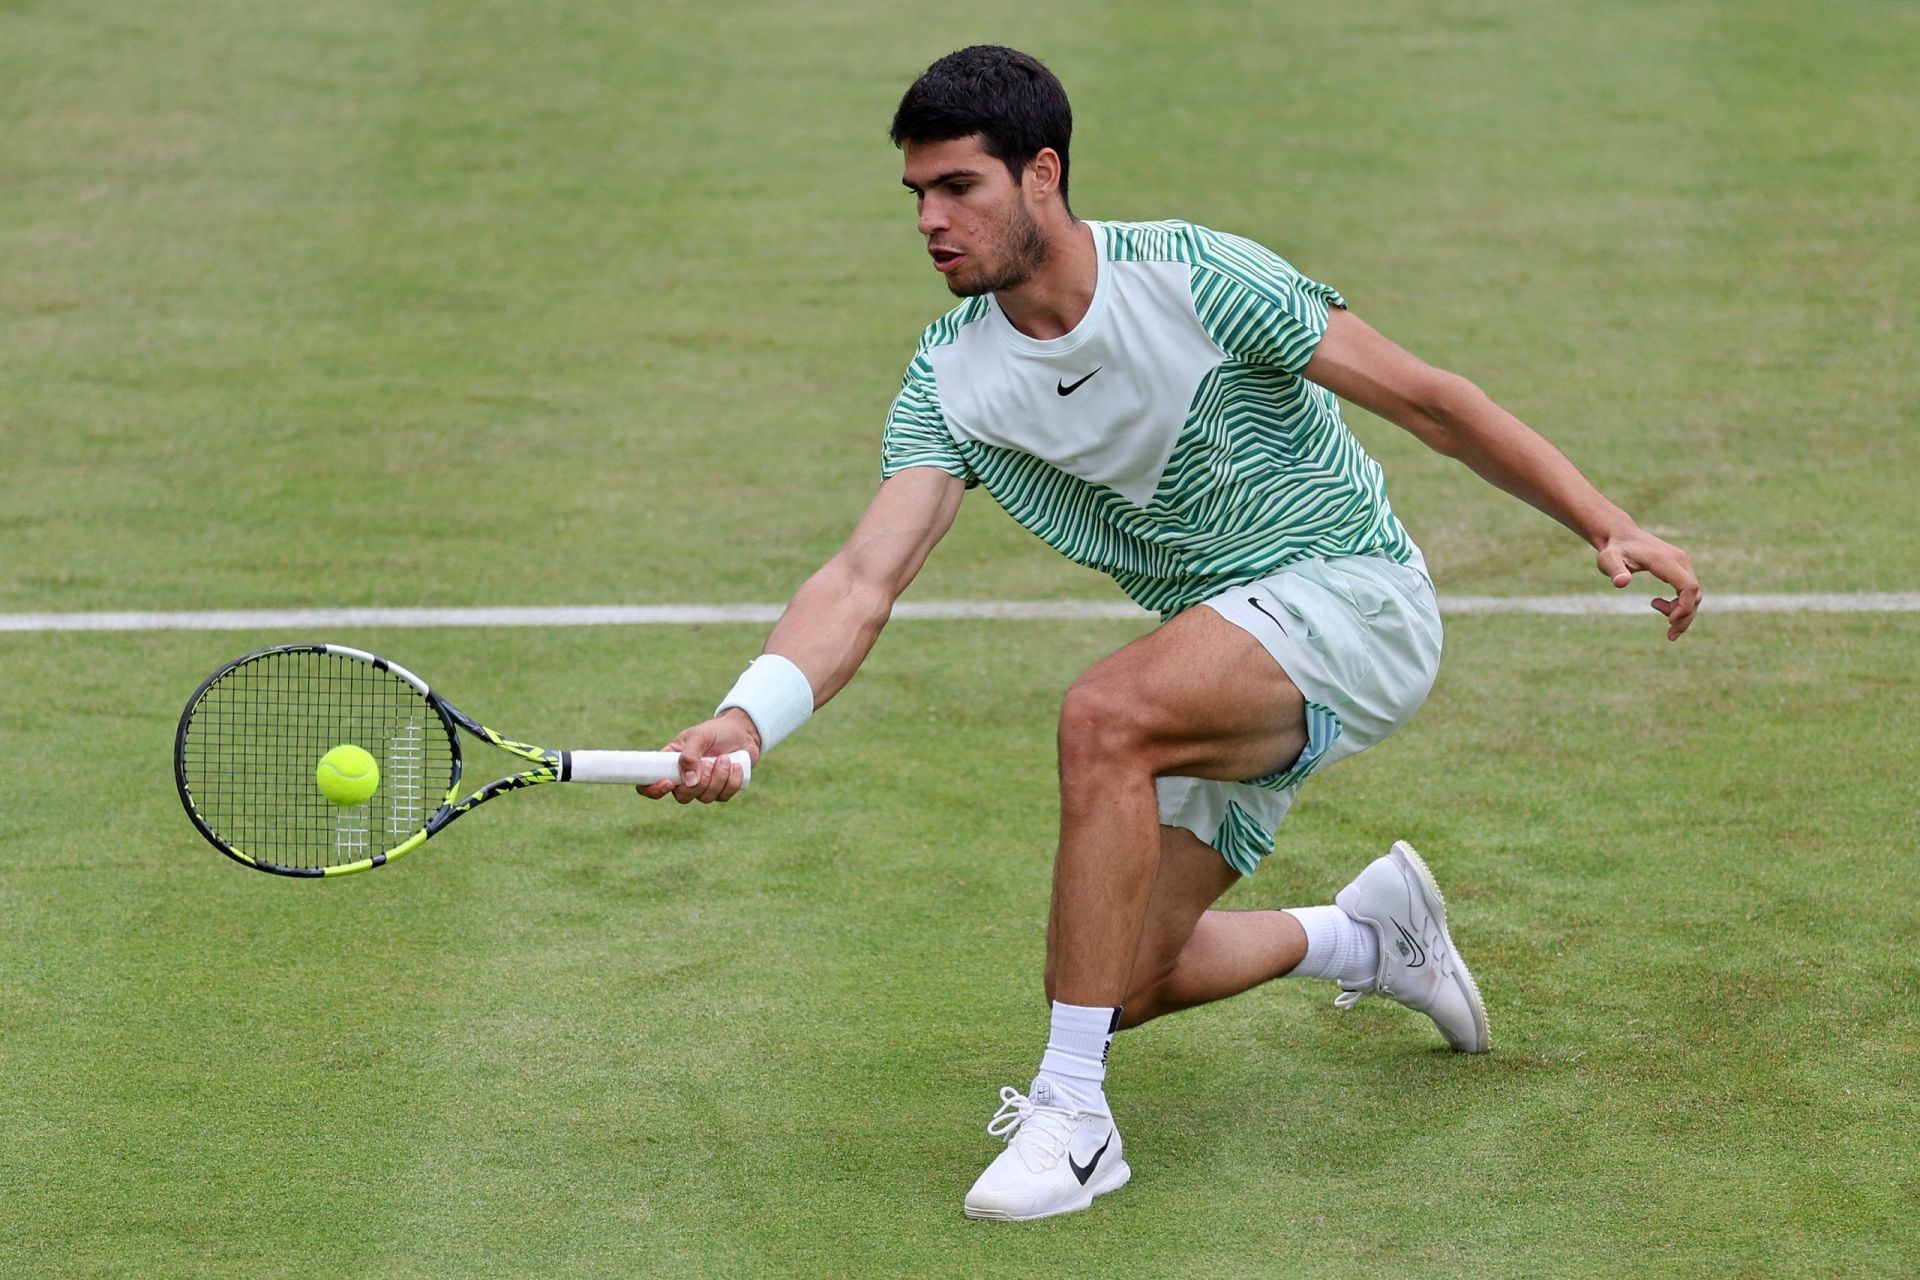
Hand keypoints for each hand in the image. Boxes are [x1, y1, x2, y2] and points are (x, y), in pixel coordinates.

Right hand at [635, 708, 760, 803]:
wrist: (743, 732)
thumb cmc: (716, 731)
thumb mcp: (700, 736)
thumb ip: (690, 755)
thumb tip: (688, 782)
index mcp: (670, 763)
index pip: (649, 784)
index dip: (653, 790)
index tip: (669, 783)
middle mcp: (683, 778)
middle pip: (681, 797)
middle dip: (698, 782)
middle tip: (709, 763)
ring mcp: (703, 787)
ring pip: (705, 798)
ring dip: (718, 777)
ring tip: (725, 758)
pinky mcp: (721, 790)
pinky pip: (724, 797)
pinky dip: (732, 781)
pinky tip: (736, 765)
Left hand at [1596, 528, 1701, 639]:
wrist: (1620, 535)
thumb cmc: (1614, 549)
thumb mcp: (1608, 560)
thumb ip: (1614, 571)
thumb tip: (1621, 583)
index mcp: (1666, 560)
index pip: (1689, 586)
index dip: (1685, 607)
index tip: (1669, 621)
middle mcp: (1680, 560)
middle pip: (1694, 593)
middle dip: (1685, 616)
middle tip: (1670, 635)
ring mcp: (1682, 563)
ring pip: (1694, 593)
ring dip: (1683, 612)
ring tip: (1663, 622)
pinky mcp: (1680, 567)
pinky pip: (1688, 590)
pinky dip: (1680, 604)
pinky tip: (1658, 605)